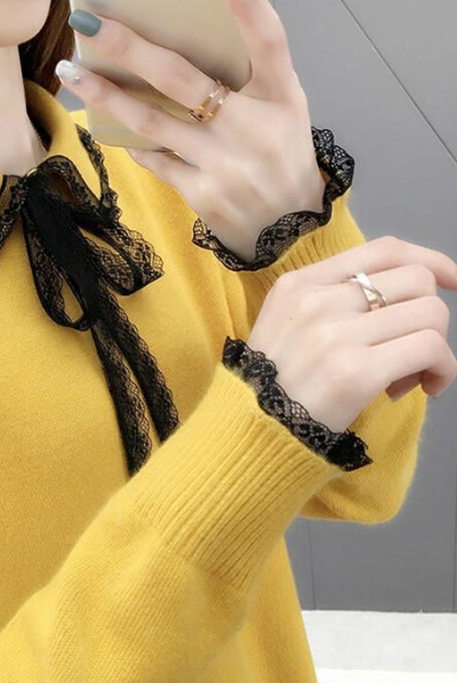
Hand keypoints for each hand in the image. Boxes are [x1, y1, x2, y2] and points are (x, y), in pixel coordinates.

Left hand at [58, 0, 324, 262]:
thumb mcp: (282, 107)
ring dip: (106, 94)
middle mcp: (254, 126)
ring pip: (152, 120)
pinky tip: (111, 129)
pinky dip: (134, 143)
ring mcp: (226, 163)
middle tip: (87, 21)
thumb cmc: (281, 156)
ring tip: (70, 72)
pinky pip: (156, 160)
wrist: (290, 230)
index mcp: (282, 95)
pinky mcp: (204, 194)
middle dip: (129, 46)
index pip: (268, 38)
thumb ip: (249, 69)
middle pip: (182, 77)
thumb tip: (200, 25)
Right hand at [246, 236, 456, 432]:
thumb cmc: (271, 384)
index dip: (430, 260)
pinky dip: (442, 369)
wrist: (246, 432)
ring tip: (410, 376)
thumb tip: (407, 297)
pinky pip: (430, 350)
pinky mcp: (354, 372)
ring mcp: (334, 336)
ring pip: (430, 314)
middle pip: (416, 281)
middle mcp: (316, 301)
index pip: (384, 250)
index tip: (451, 280)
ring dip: (436, 347)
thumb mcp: (286, 324)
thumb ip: (332, 301)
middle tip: (410, 352)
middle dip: (430, 316)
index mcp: (299, 284)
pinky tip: (425, 387)